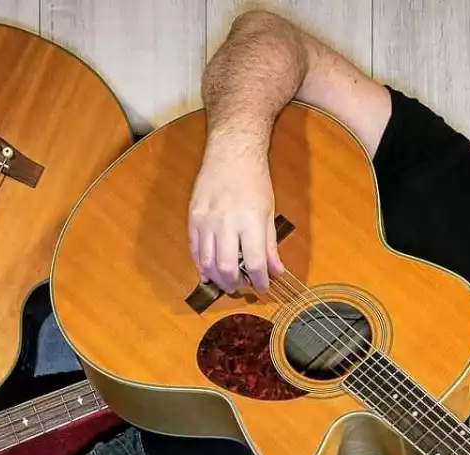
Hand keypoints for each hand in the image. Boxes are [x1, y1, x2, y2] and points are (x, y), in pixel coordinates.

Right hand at [187, 136, 285, 293]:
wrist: (231, 153)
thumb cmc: (254, 180)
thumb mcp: (269, 212)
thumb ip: (270, 244)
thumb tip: (277, 270)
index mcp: (250, 221)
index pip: (255, 263)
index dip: (259, 281)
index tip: (262, 286)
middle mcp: (226, 223)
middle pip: (227, 268)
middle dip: (235, 284)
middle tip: (242, 287)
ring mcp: (206, 221)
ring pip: (207, 262)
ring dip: (217, 278)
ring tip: (227, 281)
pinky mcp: (193, 217)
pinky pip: (194, 249)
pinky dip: (200, 265)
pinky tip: (208, 273)